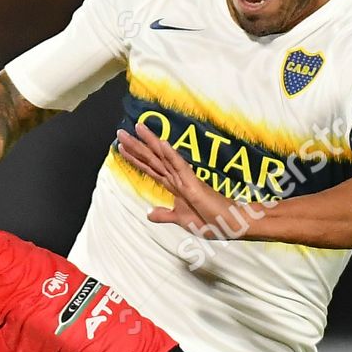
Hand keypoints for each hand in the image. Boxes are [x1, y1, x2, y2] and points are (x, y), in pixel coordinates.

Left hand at [115, 123, 250, 238]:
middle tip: (120, 132)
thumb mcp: (182, 220)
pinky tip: (161, 144)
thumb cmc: (211, 220)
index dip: (135, 158)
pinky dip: (170, 156)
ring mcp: (186, 180)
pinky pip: (180, 167)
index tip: (122, 147)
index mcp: (174, 186)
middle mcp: (177, 178)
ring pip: (164, 158)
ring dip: (149, 143)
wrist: (232, 223)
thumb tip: (149, 213)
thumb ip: (165, 215)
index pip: (151, 168)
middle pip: (153, 159)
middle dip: (136, 146)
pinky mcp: (194, 185)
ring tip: (136, 128)